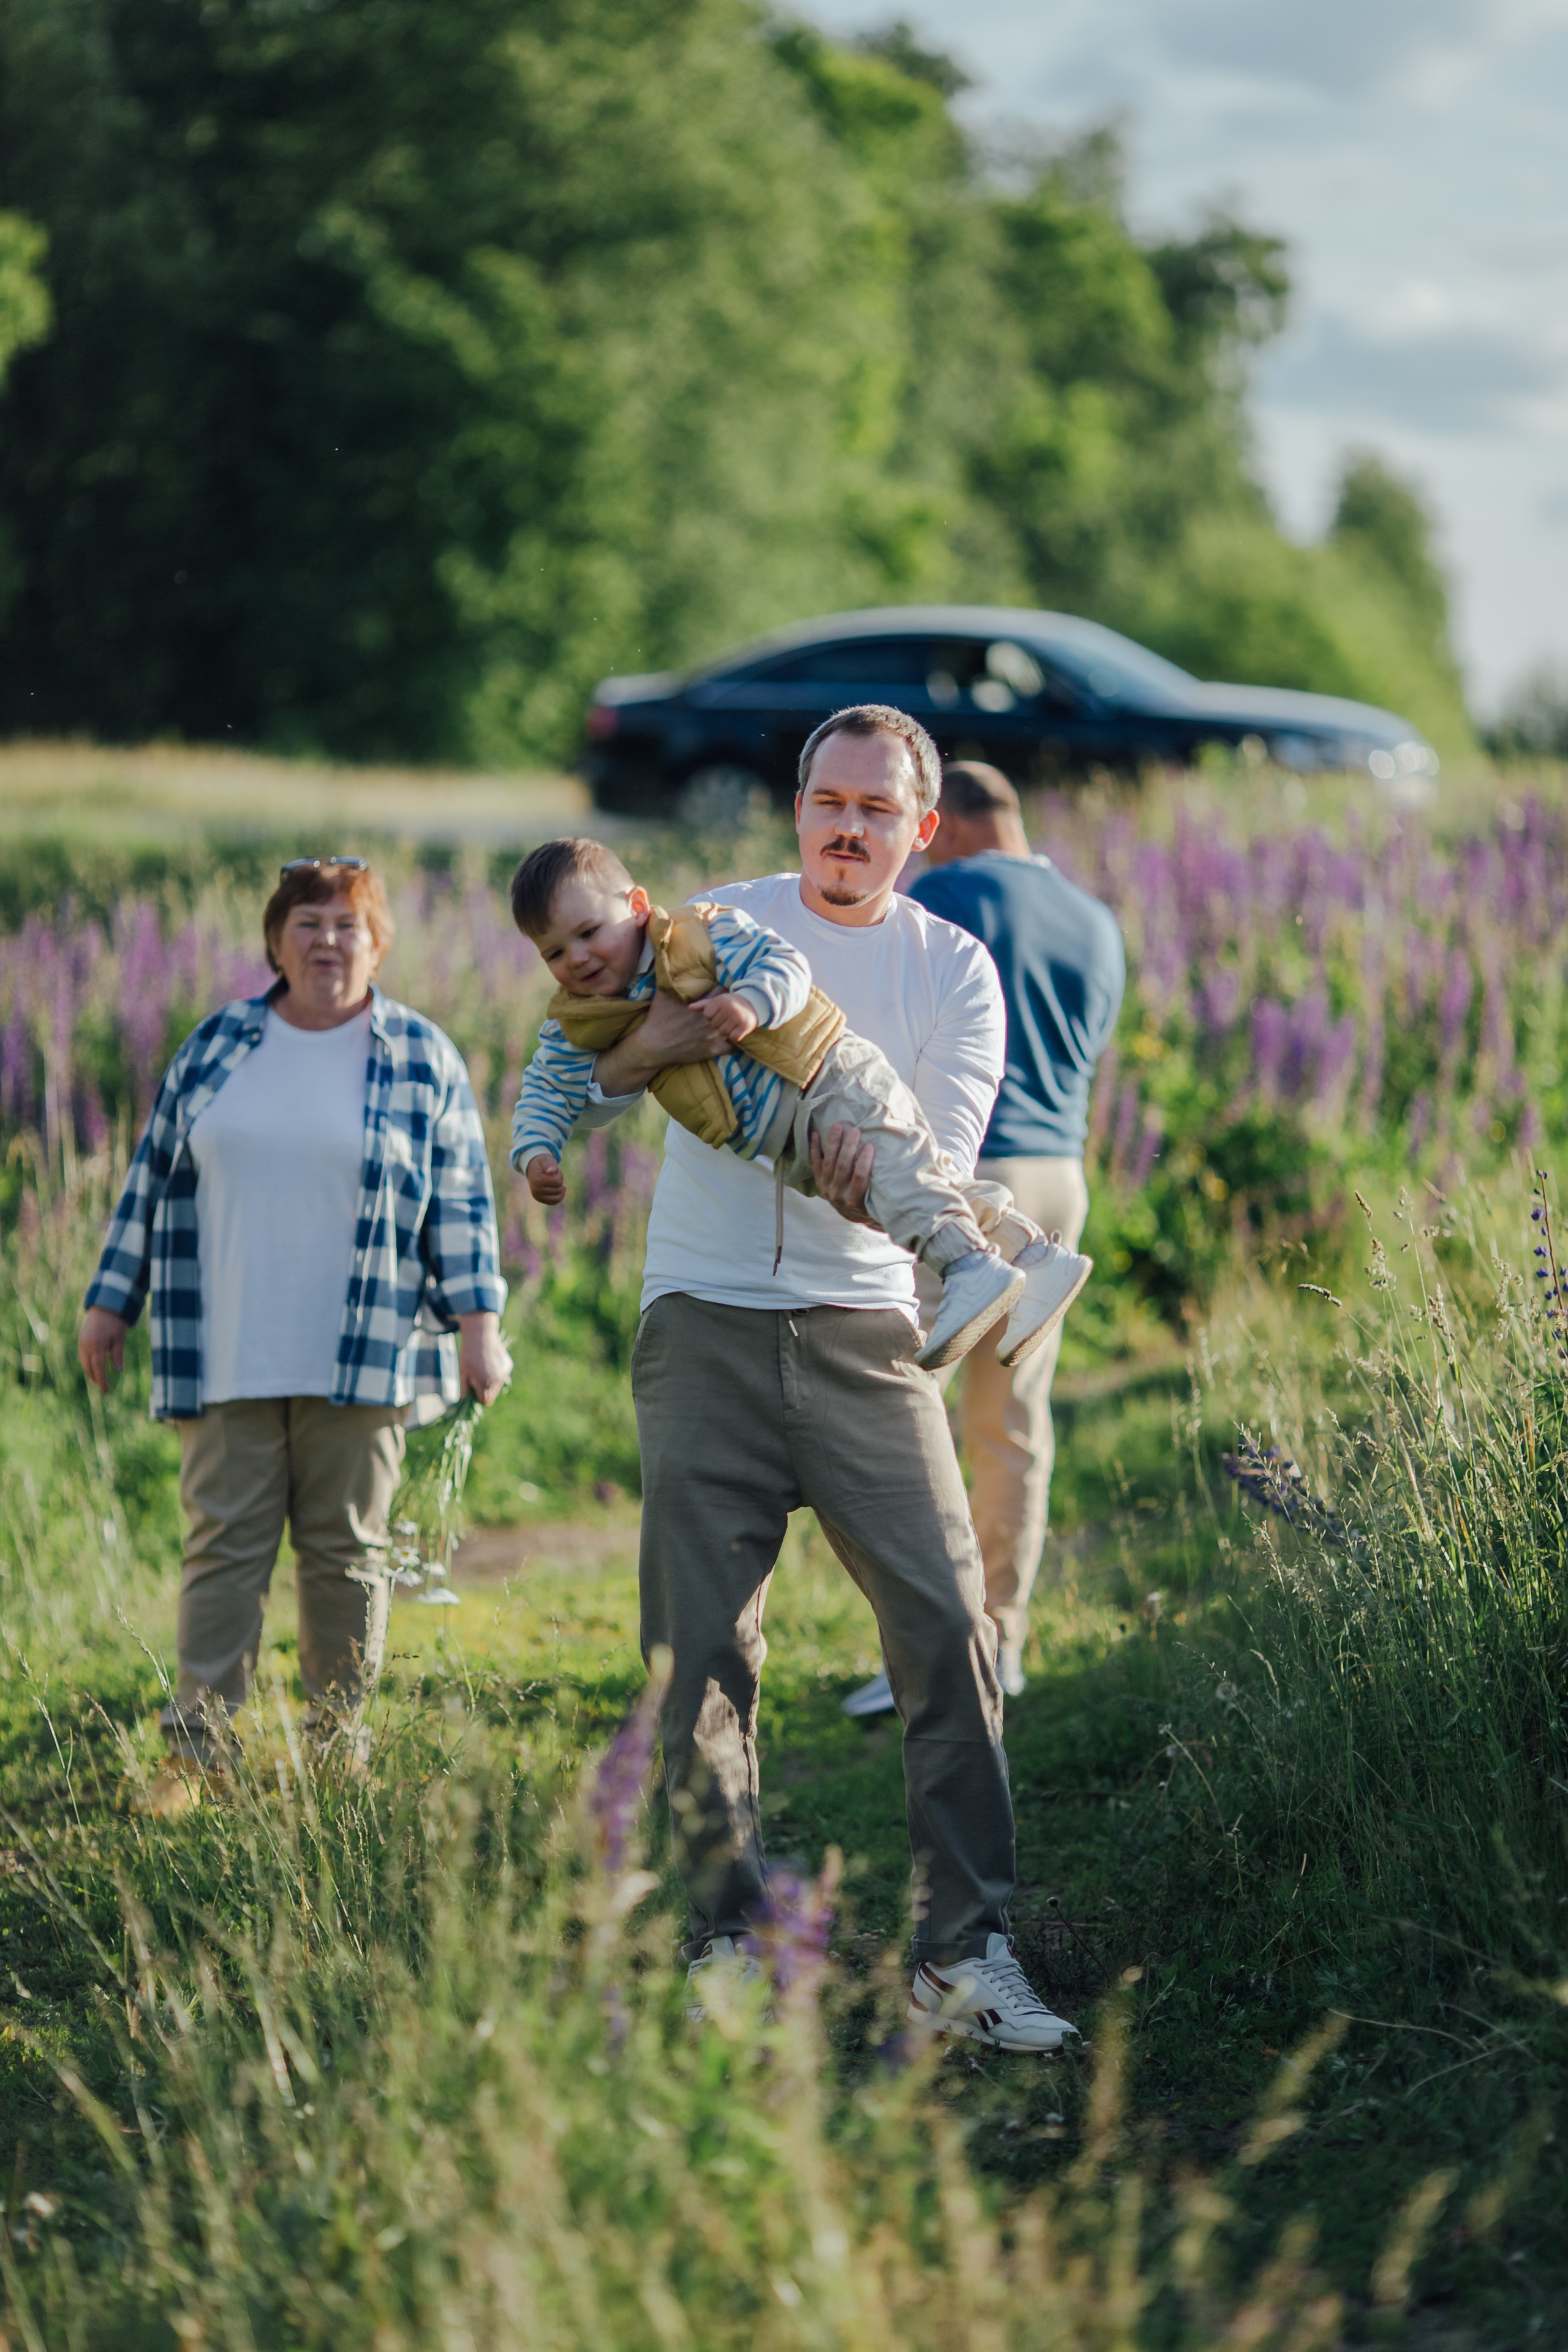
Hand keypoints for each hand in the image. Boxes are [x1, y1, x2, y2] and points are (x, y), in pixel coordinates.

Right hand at [78, 1306, 129, 1392]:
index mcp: (97, 1345)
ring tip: (99, 1379)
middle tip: (103, 1387)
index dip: (101, 1380)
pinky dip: (87, 1364)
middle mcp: (87, 1345)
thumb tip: (118, 1371)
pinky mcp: (81, 1339)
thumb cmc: (116, 1322)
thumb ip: (117, 1355)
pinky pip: (82, 1356)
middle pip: (89, 1367)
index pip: (98, 1368)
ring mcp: (82, 1342)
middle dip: (95, 1378)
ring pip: (84, 1362)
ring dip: (90, 1372)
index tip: (106, 1390)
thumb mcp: (120, 1338)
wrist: (104, 1306)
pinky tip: (94, 1368)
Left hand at [457, 1311, 510, 1406]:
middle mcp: (497, 1381)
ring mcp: (504, 1373)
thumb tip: (465, 1400)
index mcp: (485, 1385)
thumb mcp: (463, 1372)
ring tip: (482, 1369)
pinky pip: (502, 1375)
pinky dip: (496, 1373)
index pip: (485, 1402)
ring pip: (498, 1385)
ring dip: (491, 1382)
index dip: (478, 1398)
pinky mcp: (508, 1365)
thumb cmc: (468, 1354)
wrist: (480, 1334)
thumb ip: (465, 1389)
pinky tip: (490, 1361)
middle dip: (485, 1391)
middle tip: (476, 1380)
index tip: (473, 1391)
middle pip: (492, 1395)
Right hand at [526, 1153, 565, 1204]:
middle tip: (552, 1175)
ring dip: (559, 1188)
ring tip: (553, 1181)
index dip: (558, 1174)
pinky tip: (560, 1189)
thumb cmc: (541, 1163)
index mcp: (538, 1179)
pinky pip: (554, 1202)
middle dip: (559, 1180)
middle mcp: (536, 1190)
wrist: (532, 1167)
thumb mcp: (546, 1159)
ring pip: (558, 1196)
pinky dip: (559, 1196)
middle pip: (558, 1188)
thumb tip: (551, 1171)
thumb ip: (549, 1163)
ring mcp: (537, 1196)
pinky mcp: (539, 1199)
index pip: (558, 1181)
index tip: (553, 1170)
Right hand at [592, 988, 725, 1093]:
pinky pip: (733, 1045)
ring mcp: (713, 1035)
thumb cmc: (658, 1018)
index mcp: (702, 1004)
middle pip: (732, 1009)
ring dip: (734, 1023)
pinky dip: (733, 1040)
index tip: (723, 993)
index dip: (724, 992)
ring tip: (733, 1020)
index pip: (723, 992)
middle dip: (731, 1007)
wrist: (654, 1045)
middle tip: (731, 1007)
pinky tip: (731, 1036)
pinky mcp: (713, 1049)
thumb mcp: (663, 993)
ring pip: (734, 1026)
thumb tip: (668, 957)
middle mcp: (710, 1019)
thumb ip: (671, 977)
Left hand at [691, 990, 758, 1044]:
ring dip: (726, 1031)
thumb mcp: (716, 1001)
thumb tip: (690, 1008)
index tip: (717, 1014)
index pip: (707, 1015)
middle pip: (714, 1025)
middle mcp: (730, 1008)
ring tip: (730, 1024)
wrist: (751, 1004)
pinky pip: (733, 1037)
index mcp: (721, 1001)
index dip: (711, 1016)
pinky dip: (734, 1036)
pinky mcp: (745, 1026)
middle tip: (725, 1019)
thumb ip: (702, 1005)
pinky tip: (736, 1029)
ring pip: (723, 1032)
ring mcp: (738, 1017)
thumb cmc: (729, 1003)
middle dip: (718, 1024)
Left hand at [809, 1121, 878, 1225]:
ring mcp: (826, 1188)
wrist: (849, 1213)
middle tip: (855, 1130)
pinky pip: (814, 1163)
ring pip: (828, 1162)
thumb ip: (878, 1181)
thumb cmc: (868, 1200)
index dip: (864, 1161)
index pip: (859, 1178)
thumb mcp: (875, 1196)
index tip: (871, 1145)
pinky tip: (815, 1134)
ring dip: (833, 1143)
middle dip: (849, 1147)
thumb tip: (895, 1158)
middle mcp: (838, 1195)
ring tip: (838, 1126)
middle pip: (842, 1167)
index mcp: (854, 1200)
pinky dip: (814, 1148)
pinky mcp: (818, 1182)